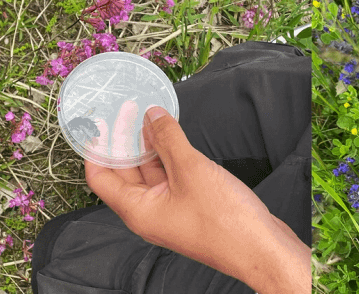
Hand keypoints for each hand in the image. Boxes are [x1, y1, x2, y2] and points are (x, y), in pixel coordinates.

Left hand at [85, 106, 310, 292]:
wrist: (261, 249)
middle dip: (125, 141)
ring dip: (150, 147)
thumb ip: (168, 139)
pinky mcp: (190, 210)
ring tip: (154, 118)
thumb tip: (151, 115)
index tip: (101, 120)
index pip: (101, 176)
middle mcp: (148, 213)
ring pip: (150, 175)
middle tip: (130, 110)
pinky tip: (177, 140)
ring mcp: (170, 212)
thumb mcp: (192, 170)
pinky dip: (170, 158)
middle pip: (125, 173)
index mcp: (138, 210)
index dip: (98, 146)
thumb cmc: (225, 221)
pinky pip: (170, 180)